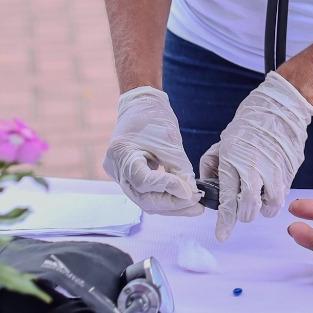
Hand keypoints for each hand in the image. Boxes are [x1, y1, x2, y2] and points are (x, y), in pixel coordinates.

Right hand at [103, 86, 203, 215]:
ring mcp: (118, 175)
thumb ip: (180, 169)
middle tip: (197, 206)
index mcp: (121, 153)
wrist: (140, 105)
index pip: (143, 181)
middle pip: (143, 198)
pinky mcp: (127, 178)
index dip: (167, 188)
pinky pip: (145, 195)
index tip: (191, 192)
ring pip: (144, 201)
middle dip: (172, 205)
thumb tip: (191, 194)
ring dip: (171, 206)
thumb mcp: (170, 142)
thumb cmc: (154, 118)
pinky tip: (182, 200)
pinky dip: (164, 198)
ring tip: (194, 207)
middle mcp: (115, 168)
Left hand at [199, 71, 312, 241]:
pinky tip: (272, 182)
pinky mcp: (291, 169)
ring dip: (264, 208)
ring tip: (261, 197)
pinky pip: (285, 192)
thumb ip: (214, 167)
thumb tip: (208, 189)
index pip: (228, 200)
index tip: (221, 236)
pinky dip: (277, 194)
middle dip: (245, 215)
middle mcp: (254, 168)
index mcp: (232, 161)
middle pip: (250, 209)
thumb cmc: (247, 126)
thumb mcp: (223, 143)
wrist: (279, 108)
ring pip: (271, 206)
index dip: (225, 223)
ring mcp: (275, 170)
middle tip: (244, 208)